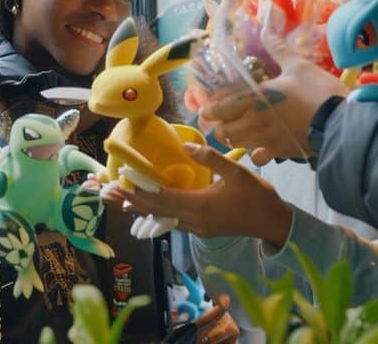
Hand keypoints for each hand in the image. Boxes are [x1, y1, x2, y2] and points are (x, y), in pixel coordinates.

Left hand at [113, 144, 291, 246]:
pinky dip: (154, 214)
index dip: (139, 189)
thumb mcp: (236, 171)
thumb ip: (210, 158)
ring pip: (160, 219)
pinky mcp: (200, 230)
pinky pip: (170, 222)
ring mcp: (195, 228)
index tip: (119, 181)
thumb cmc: (256, 195)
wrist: (271, 222)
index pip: (161, 197)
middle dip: (129, 201)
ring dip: (138, 209)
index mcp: (199, 205)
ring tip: (117, 201)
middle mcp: (193, 221)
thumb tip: (184, 145)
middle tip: (105, 193)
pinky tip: (145, 210)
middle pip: (154, 211)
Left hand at [205, 32, 346, 165]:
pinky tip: (260, 145)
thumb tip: (265, 29)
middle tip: (221, 117)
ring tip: (237, 128)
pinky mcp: (279, 152)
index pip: (220, 107)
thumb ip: (278, 49)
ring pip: (236, 144)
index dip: (210, 108)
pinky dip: (255, 152)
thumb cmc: (317, 92)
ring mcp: (265, 139)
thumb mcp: (298, 66)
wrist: (340, 123)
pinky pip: (257, 157)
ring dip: (233, 136)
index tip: (207, 106)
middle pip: (223, 130)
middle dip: (218, 124)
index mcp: (255, 98)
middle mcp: (254, 121)